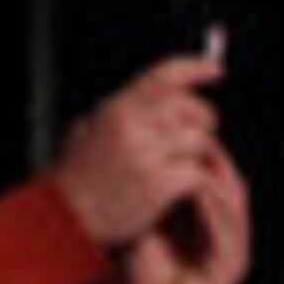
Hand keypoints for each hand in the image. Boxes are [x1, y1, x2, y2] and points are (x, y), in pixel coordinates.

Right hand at [48, 52, 226, 247]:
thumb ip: (122, 112)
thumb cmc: (80, 177)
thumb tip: (157, 98)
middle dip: (203, 122)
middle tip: (195, 136)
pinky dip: (197, 181)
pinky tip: (182, 188)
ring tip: (179, 166)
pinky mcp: (159, 184)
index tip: (214, 68)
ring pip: (201, 140)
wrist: (69, 216)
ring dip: (199, 155)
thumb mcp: (89, 129)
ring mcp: (146, 154)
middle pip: (193, 107)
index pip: (162, 76)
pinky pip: (199, 172)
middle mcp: (131, 125)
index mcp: (116, 108)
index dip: (193, 68)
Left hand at [108, 142, 250, 283]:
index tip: (184, 129)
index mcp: (208, 221)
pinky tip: (201, 191)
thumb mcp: (145, 220)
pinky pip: (228, 232)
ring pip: (235, 205)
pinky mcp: (230, 268)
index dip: (204, 153)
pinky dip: (216, 209)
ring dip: (219, 180)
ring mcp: (232, 250)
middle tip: (198, 137)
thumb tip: (143, 155)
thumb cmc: (143, 270)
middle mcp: (225, 233)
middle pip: (231, 186)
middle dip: (216, 161)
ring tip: (200, 159)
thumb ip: (153, 193)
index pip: (215, 178)